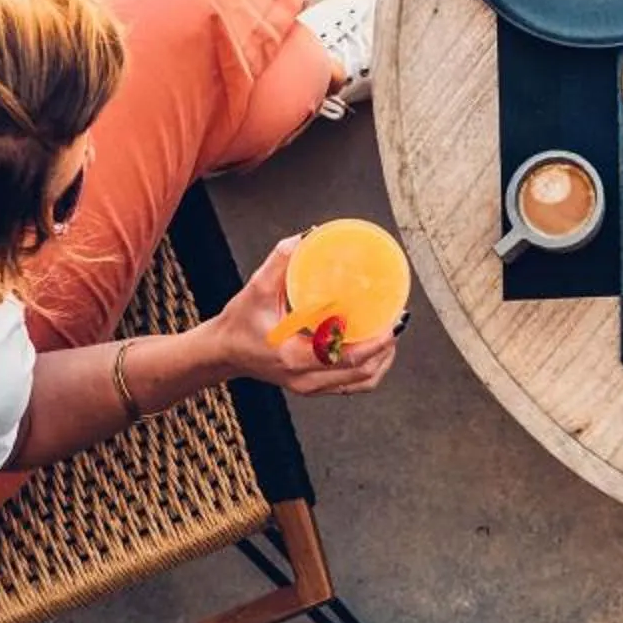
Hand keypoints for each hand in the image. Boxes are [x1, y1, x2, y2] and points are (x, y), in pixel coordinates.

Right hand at [210, 237, 402, 395]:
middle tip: (398, 318)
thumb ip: (280, 262)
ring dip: (382, 359)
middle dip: (386, 346)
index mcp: (294, 357)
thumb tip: (310, 235)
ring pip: (361, 382)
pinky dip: (371, 367)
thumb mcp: (256, 289)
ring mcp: (310, 387)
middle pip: (362, 372)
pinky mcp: (313, 386)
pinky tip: (377, 347)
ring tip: (392, 331)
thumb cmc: (240, 322)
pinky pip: (352, 384)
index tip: (393, 320)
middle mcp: (305, 379)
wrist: (223, 352)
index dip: (376, 341)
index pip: (346, 356)